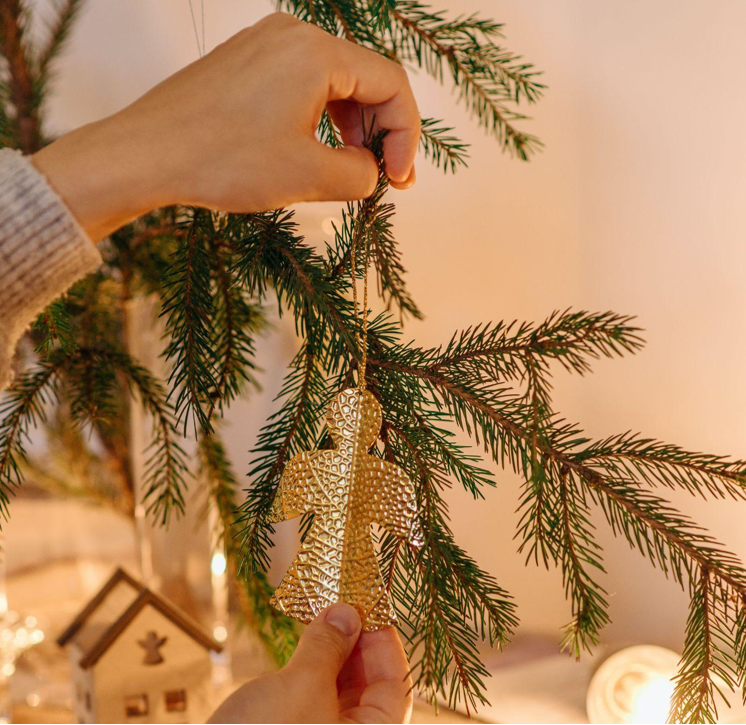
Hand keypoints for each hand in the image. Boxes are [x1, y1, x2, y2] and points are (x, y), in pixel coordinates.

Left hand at [32, 12, 419, 241]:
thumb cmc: (223, 160)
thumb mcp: (309, 175)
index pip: (390, 84)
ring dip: (352, 128)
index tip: (398, 181)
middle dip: (380, 132)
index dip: (406, 135)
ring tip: (349, 170)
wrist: (145, 155)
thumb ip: (361, 174)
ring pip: (334, 83)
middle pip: (365, 78)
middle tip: (383, 179)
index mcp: (316, 52)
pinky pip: (302, 85)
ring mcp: (265, 45)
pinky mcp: (245, 63)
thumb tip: (372, 171)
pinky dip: (320, 119)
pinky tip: (315, 151)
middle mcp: (293, 35)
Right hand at [208, 603, 412, 723]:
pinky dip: (314, 668)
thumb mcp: (301, 686)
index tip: (369, 603)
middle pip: (370, 687)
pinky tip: (306, 641)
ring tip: (323, 614)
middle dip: (358, 641)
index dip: (385, 641)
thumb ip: (328, 646)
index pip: (396, 687)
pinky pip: (316, 698)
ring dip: (334, 651)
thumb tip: (347, 613)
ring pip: (341, 691)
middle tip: (344, 601)